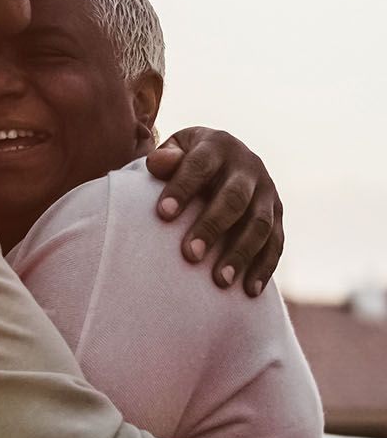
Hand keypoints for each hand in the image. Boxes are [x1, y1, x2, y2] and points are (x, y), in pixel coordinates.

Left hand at [145, 127, 282, 295]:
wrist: (224, 158)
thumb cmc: (186, 160)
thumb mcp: (176, 150)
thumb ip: (166, 158)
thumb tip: (158, 163)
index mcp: (218, 146)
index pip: (199, 166)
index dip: (182, 188)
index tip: (162, 215)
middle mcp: (249, 167)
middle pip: (234, 198)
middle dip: (212, 227)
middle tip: (189, 255)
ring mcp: (268, 192)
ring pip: (260, 225)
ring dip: (241, 254)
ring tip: (219, 281)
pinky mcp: (279, 215)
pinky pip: (276, 244)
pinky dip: (264, 267)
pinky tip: (249, 290)